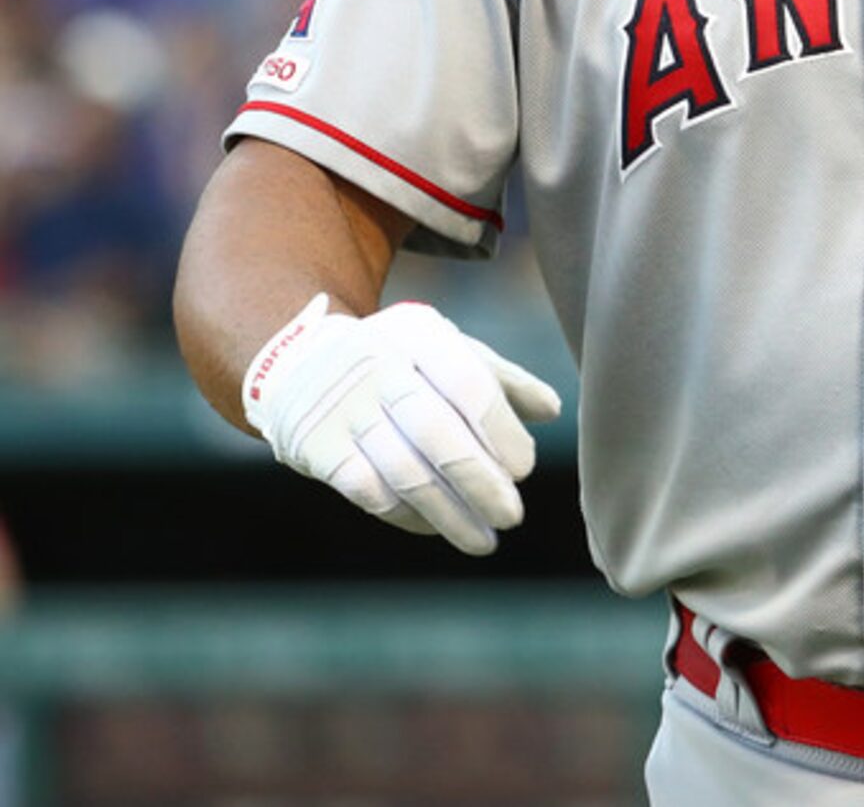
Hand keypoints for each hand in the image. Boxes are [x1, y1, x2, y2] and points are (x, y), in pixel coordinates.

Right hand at [242, 293, 562, 555]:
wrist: (299, 363)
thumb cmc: (397, 359)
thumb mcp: (445, 349)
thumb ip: (499, 378)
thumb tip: (552, 410)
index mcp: (421, 336)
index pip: (469, 385)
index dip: (501, 432)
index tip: (524, 469)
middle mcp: (378, 367)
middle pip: (437, 433)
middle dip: (480, 482)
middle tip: (512, 515)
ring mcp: (343, 408)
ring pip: (404, 471)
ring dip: (449, 513)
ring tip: (483, 540)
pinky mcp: (316, 446)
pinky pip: (370, 492)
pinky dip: (408, 516)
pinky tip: (436, 528)